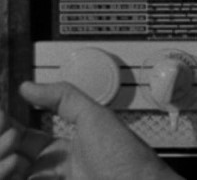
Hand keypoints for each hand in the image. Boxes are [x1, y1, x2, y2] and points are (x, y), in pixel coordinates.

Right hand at [4, 81, 182, 179]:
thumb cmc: (124, 157)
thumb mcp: (94, 118)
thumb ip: (64, 98)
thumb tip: (27, 85)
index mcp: (62, 151)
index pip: (23, 140)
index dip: (8, 130)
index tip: (1, 119)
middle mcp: (52, 173)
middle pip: (13, 160)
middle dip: (2, 149)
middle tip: (5, 141)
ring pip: (11, 175)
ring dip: (3, 166)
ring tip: (13, 160)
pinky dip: (8, 176)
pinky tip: (11, 172)